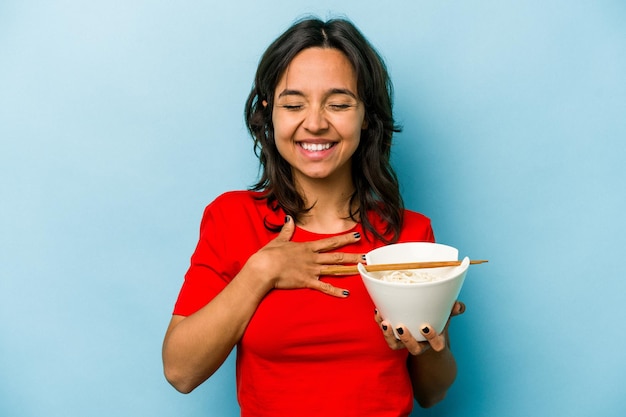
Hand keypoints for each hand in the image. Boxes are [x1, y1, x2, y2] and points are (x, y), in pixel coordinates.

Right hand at [245, 216, 363, 296]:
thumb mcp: (279, 240)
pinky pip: (324, 287)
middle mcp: (313, 258)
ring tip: (362, 269)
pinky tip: (346, 293)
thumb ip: (287, 230)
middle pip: (337, 256)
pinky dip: (336, 291)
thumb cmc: (269, 255)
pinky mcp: (307, 282)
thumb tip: (289, 219)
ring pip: (334, 269)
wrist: (264, 267)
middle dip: (353, 255)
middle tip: (367, 256)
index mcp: (307, 247)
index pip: (330, 242)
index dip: (344, 239)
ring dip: (349, 270)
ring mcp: (311, 270)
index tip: (357, 235)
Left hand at [375, 301, 465, 354]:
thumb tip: (459, 306)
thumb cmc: (436, 321)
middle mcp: (419, 345)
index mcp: (435, 341)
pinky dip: (380, 323)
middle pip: (413, 349)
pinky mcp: (393, 336)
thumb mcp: (445, 316)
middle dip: (407, 339)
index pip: (436, 344)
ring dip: (388, 335)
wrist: (424, 334)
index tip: (425, 327)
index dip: (431, 338)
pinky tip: (378, 311)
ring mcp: (405, 342)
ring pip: (395, 345)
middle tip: (400, 327)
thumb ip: (452, 310)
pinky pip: (386, 333)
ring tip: (385, 322)